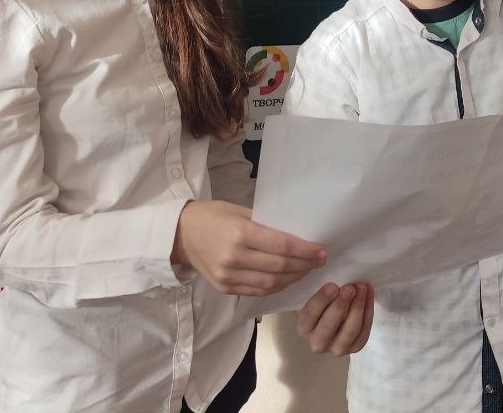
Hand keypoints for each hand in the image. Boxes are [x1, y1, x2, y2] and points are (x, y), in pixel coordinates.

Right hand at [172, 201, 325, 296]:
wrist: (181, 234)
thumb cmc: (213, 216)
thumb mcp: (240, 211)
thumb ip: (266, 224)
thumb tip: (296, 234)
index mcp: (240, 234)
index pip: (282, 247)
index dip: (305, 251)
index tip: (322, 251)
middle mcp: (235, 258)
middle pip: (280, 267)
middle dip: (304, 265)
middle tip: (319, 261)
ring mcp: (229, 277)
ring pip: (271, 283)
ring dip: (293, 279)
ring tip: (306, 270)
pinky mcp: (225, 288)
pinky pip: (258, 291)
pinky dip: (276, 287)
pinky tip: (286, 279)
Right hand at [297, 283, 373, 355]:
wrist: (333, 316)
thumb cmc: (322, 302)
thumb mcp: (315, 294)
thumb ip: (321, 289)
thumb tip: (335, 276)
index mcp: (304, 327)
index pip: (310, 314)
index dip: (322, 300)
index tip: (332, 286)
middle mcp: (317, 343)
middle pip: (329, 326)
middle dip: (341, 304)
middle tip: (350, 287)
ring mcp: (337, 348)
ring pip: (350, 330)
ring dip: (358, 307)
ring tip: (362, 288)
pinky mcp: (355, 348)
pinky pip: (364, 331)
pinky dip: (368, 311)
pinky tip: (369, 294)